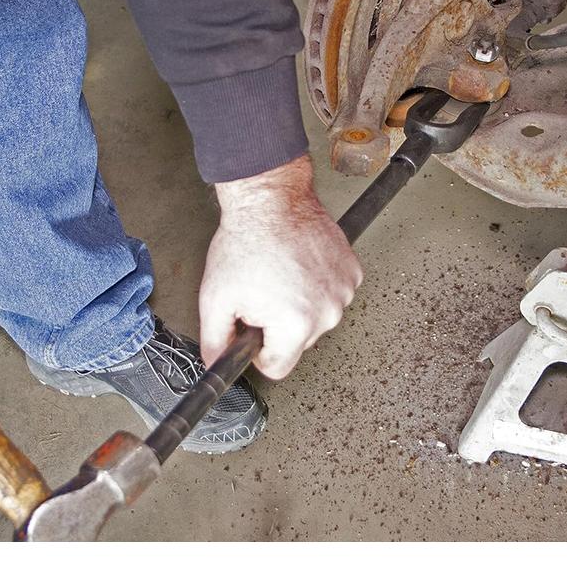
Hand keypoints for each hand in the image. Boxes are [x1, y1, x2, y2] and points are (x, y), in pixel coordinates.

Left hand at [199, 154, 361, 378]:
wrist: (271, 200)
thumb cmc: (246, 241)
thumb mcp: (215, 298)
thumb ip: (213, 341)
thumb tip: (216, 364)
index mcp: (295, 325)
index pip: (277, 368)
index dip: (258, 350)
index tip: (253, 327)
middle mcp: (327, 312)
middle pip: (298, 342)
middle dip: (278, 324)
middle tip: (263, 291)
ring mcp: (344, 291)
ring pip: (318, 318)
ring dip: (300, 303)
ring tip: (281, 273)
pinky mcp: (352, 272)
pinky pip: (334, 294)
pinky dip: (318, 284)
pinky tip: (301, 265)